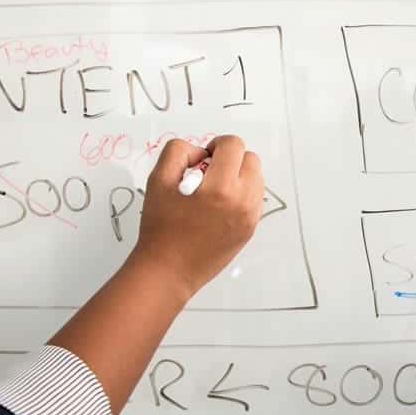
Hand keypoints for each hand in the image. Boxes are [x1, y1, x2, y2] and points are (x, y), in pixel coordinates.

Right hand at [129, 135, 263, 301]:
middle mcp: (242, 201)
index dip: (216, 145)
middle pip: (251, 160)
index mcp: (221, 187)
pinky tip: (219, 206)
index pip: (233, 145)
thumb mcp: (158, 180)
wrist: (168, 269)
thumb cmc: (161, 226)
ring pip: (257, 179)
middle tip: (208, 175)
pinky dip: (242, 194)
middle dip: (231, 160)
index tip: (203, 160)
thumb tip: (201, 153)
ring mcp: (250, 217)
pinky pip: (255, 199)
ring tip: (214, 191)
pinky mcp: (250, 229)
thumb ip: (178, 153)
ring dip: (239, 176)